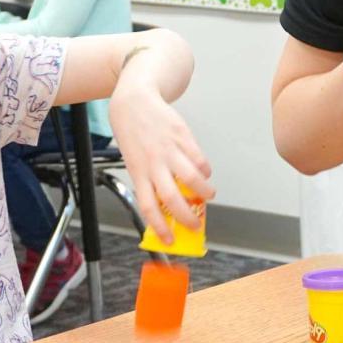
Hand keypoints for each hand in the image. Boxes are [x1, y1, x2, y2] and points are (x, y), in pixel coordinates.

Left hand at [109, 86, 213, 244]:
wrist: (134, 103)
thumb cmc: (134, 135)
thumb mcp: (135, 161)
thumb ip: (149, 180)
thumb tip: (168, 204)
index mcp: (139, 173)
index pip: (149, 207)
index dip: (160, 227)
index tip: (170, 240)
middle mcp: (153, 163)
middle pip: (173, 197)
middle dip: (188, 216)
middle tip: (196, 223)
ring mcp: (169, 149)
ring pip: (192, 177)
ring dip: (204, 191)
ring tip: (208, 194)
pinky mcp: (181, 135)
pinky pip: (198, 158)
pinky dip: (205, 169)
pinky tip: (204, 171)